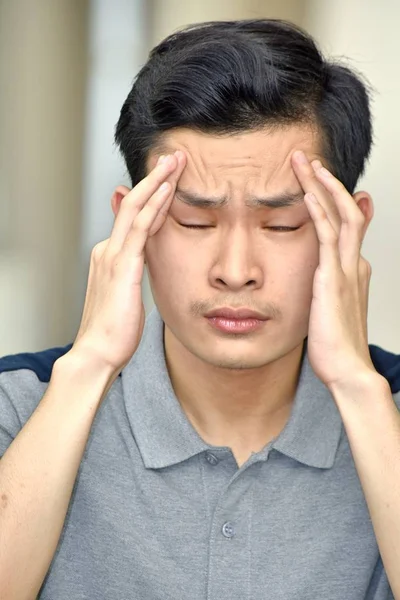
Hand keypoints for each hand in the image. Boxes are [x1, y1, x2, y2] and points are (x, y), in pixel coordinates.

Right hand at [71, 151, 185, 375]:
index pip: (133, 217)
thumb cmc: (114, 332)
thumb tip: (145, 264)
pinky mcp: (123, 265)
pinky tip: (169, 189)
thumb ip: (136, 276)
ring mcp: (113, 255)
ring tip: (175, 161)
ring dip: (158, 181)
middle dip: (155, 177)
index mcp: (111, 257)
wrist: (97, 353)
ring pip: (136, 207)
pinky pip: (141, 227)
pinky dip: (155, 205)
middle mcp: (109, 249)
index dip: (153, 195)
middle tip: (175, 156)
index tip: (170, 178)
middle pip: (133, 203)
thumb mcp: (127, 297)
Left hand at [291, 150, 376, 391]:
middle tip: (308, 158)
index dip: (332, 199)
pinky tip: (307, 193)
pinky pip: (326, 236)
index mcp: (351, 269)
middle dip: (326, 182)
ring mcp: (346, 268)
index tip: (318, 181)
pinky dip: (319, 211)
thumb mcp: (329, 310)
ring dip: (322, 185)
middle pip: (345, 210)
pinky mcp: (333, 278)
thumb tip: (318, 277)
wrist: (348, 369)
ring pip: (340, 214)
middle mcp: (352, 263)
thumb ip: (324, 288)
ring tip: (304, 162)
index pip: (345, 224)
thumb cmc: (334, 345)